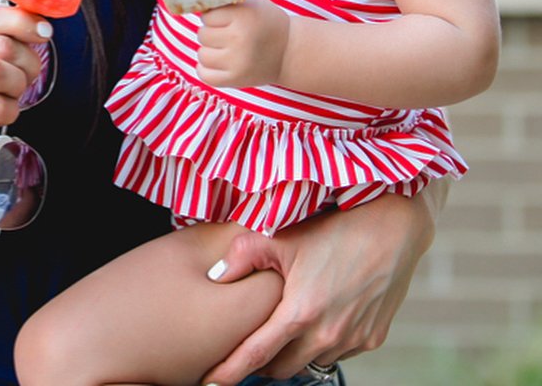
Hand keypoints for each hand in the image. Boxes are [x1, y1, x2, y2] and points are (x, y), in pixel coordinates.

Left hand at [196, 0, 289, 87]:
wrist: (290, 52)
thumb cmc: (265, 23)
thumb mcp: (252, 4)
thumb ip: (226, 3)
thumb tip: (193, 5)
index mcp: (243, 16)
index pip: (207, 16)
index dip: (215, 17)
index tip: (227, 20)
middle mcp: (239, 38)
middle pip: (202, 34)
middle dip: (212, 33)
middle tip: (228, 35)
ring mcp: (237, 61)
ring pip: (202, 55)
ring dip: (210, 51)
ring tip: (225, 49)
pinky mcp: (236, 79)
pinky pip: (204, 75)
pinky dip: (206, 69)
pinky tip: (218, 63)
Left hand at [199, 193, 435, 384]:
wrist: (390, 229)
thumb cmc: (331, 229)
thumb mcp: (280, 236)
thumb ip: (242, 257)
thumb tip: (214, 277)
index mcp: (300, 313)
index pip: (255, 354)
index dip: (229, 371)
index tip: (209, 382)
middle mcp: (327, 335)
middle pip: (281, 367)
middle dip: (260, 363)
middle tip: (245, 347)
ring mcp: (353, 340)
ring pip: (309, 363)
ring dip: (292, 354)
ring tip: (279, 332)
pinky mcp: (371, 339)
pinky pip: (336, 354)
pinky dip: (319, 346)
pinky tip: (314, 323)